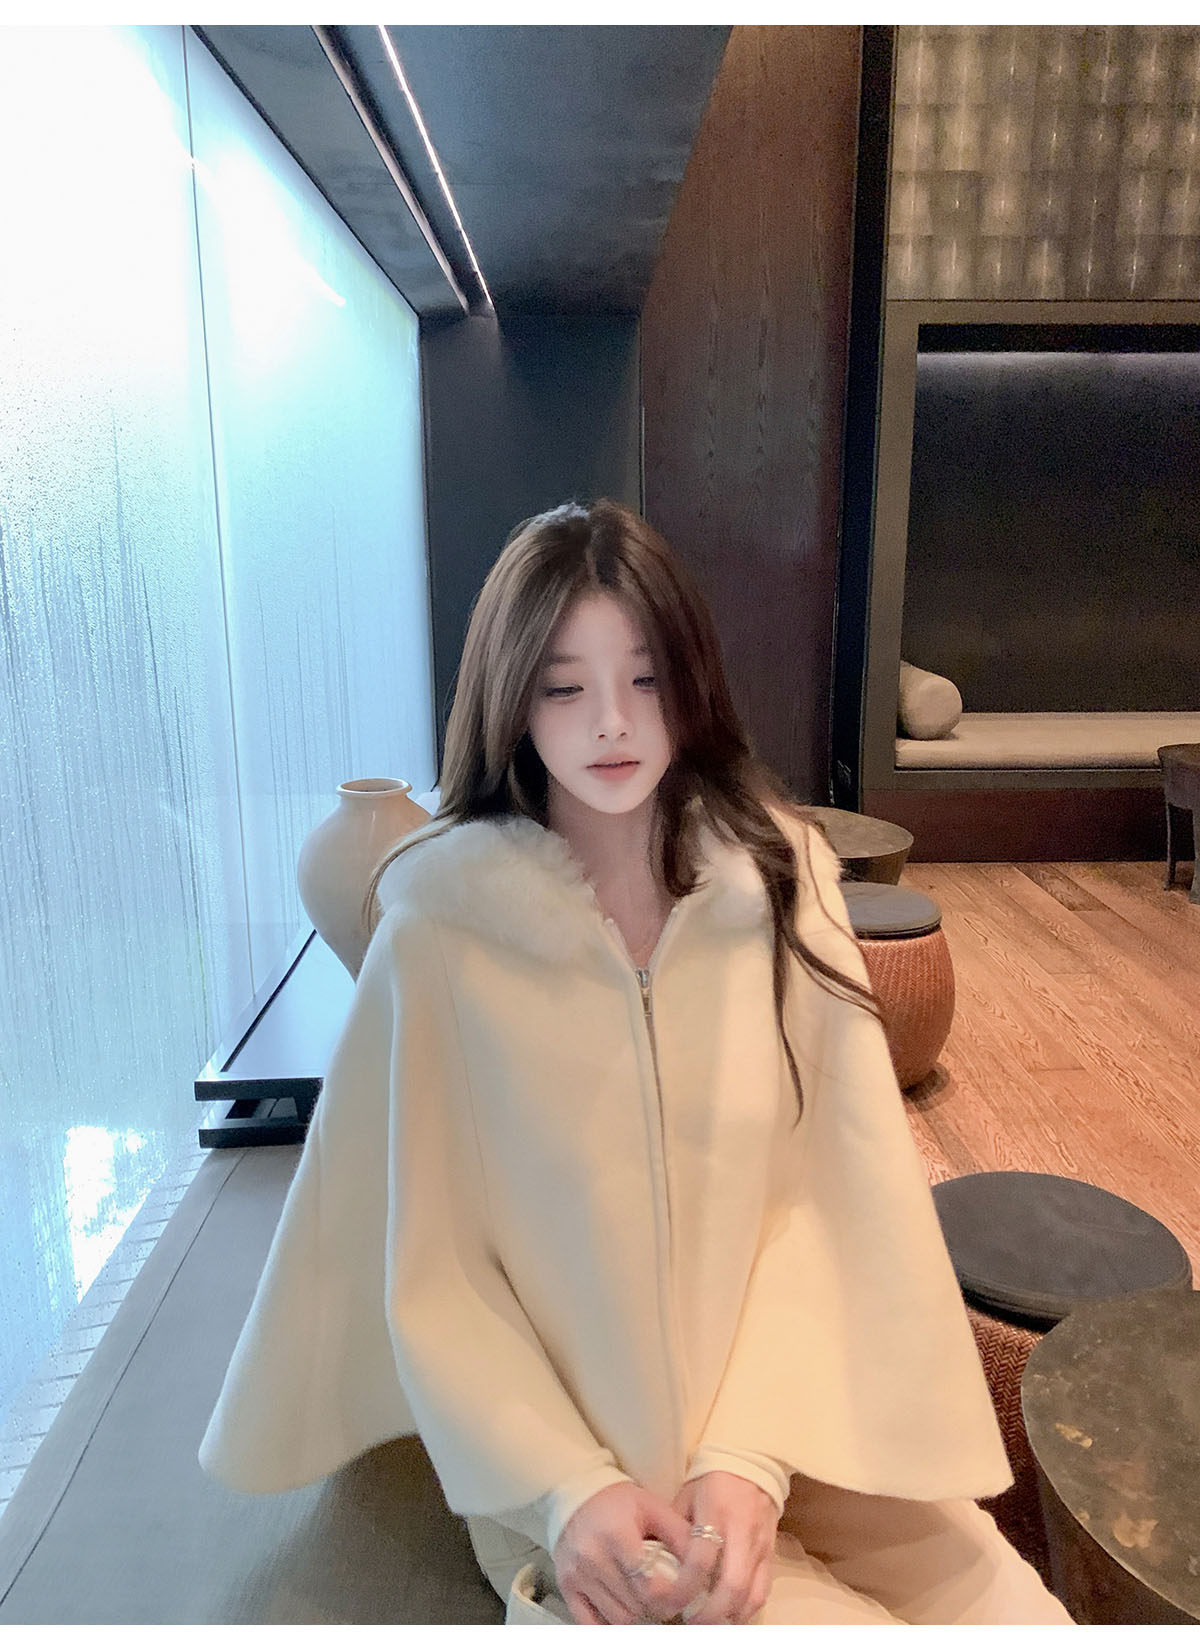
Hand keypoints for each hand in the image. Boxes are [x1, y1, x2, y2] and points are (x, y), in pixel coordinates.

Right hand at [552, 1481, 694, 1624]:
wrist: (576, 1495)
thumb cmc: (618, 1501)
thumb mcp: (652, 1507)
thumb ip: (679, 1534)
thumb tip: (706, 1563)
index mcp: (617, 1536)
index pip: (649, 1586)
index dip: (672, 1597)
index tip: (684, 1597)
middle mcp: (593, 1558)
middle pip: (636, 1605)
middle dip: (658, 1606)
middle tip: (669, 1599)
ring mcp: (576, 1575)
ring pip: (618, 1618)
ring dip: (638, 1616)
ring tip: (647, 1600)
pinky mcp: (566, 1586)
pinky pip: (590, 1624)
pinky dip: (610, 1624)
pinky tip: (624, 1610)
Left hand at [664, 1470, 779, 1624]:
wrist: (751, 1465)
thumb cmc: (712, 1481)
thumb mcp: (686, 1496)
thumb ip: (675, 1530)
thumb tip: (657, 1565)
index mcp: (715, 1512)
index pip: (702, 1558)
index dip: (687, 1585)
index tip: (672, 1601)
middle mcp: (742, 1531)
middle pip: (732, 1585)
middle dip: (712, 1613)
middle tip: (692, 1624)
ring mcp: (760, 1545)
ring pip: (752, 1594)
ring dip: (730, 1616)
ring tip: (709, 1624)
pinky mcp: (771, 1554)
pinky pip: (763, 1590)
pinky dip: (747, 1609)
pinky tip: (730, 1615)